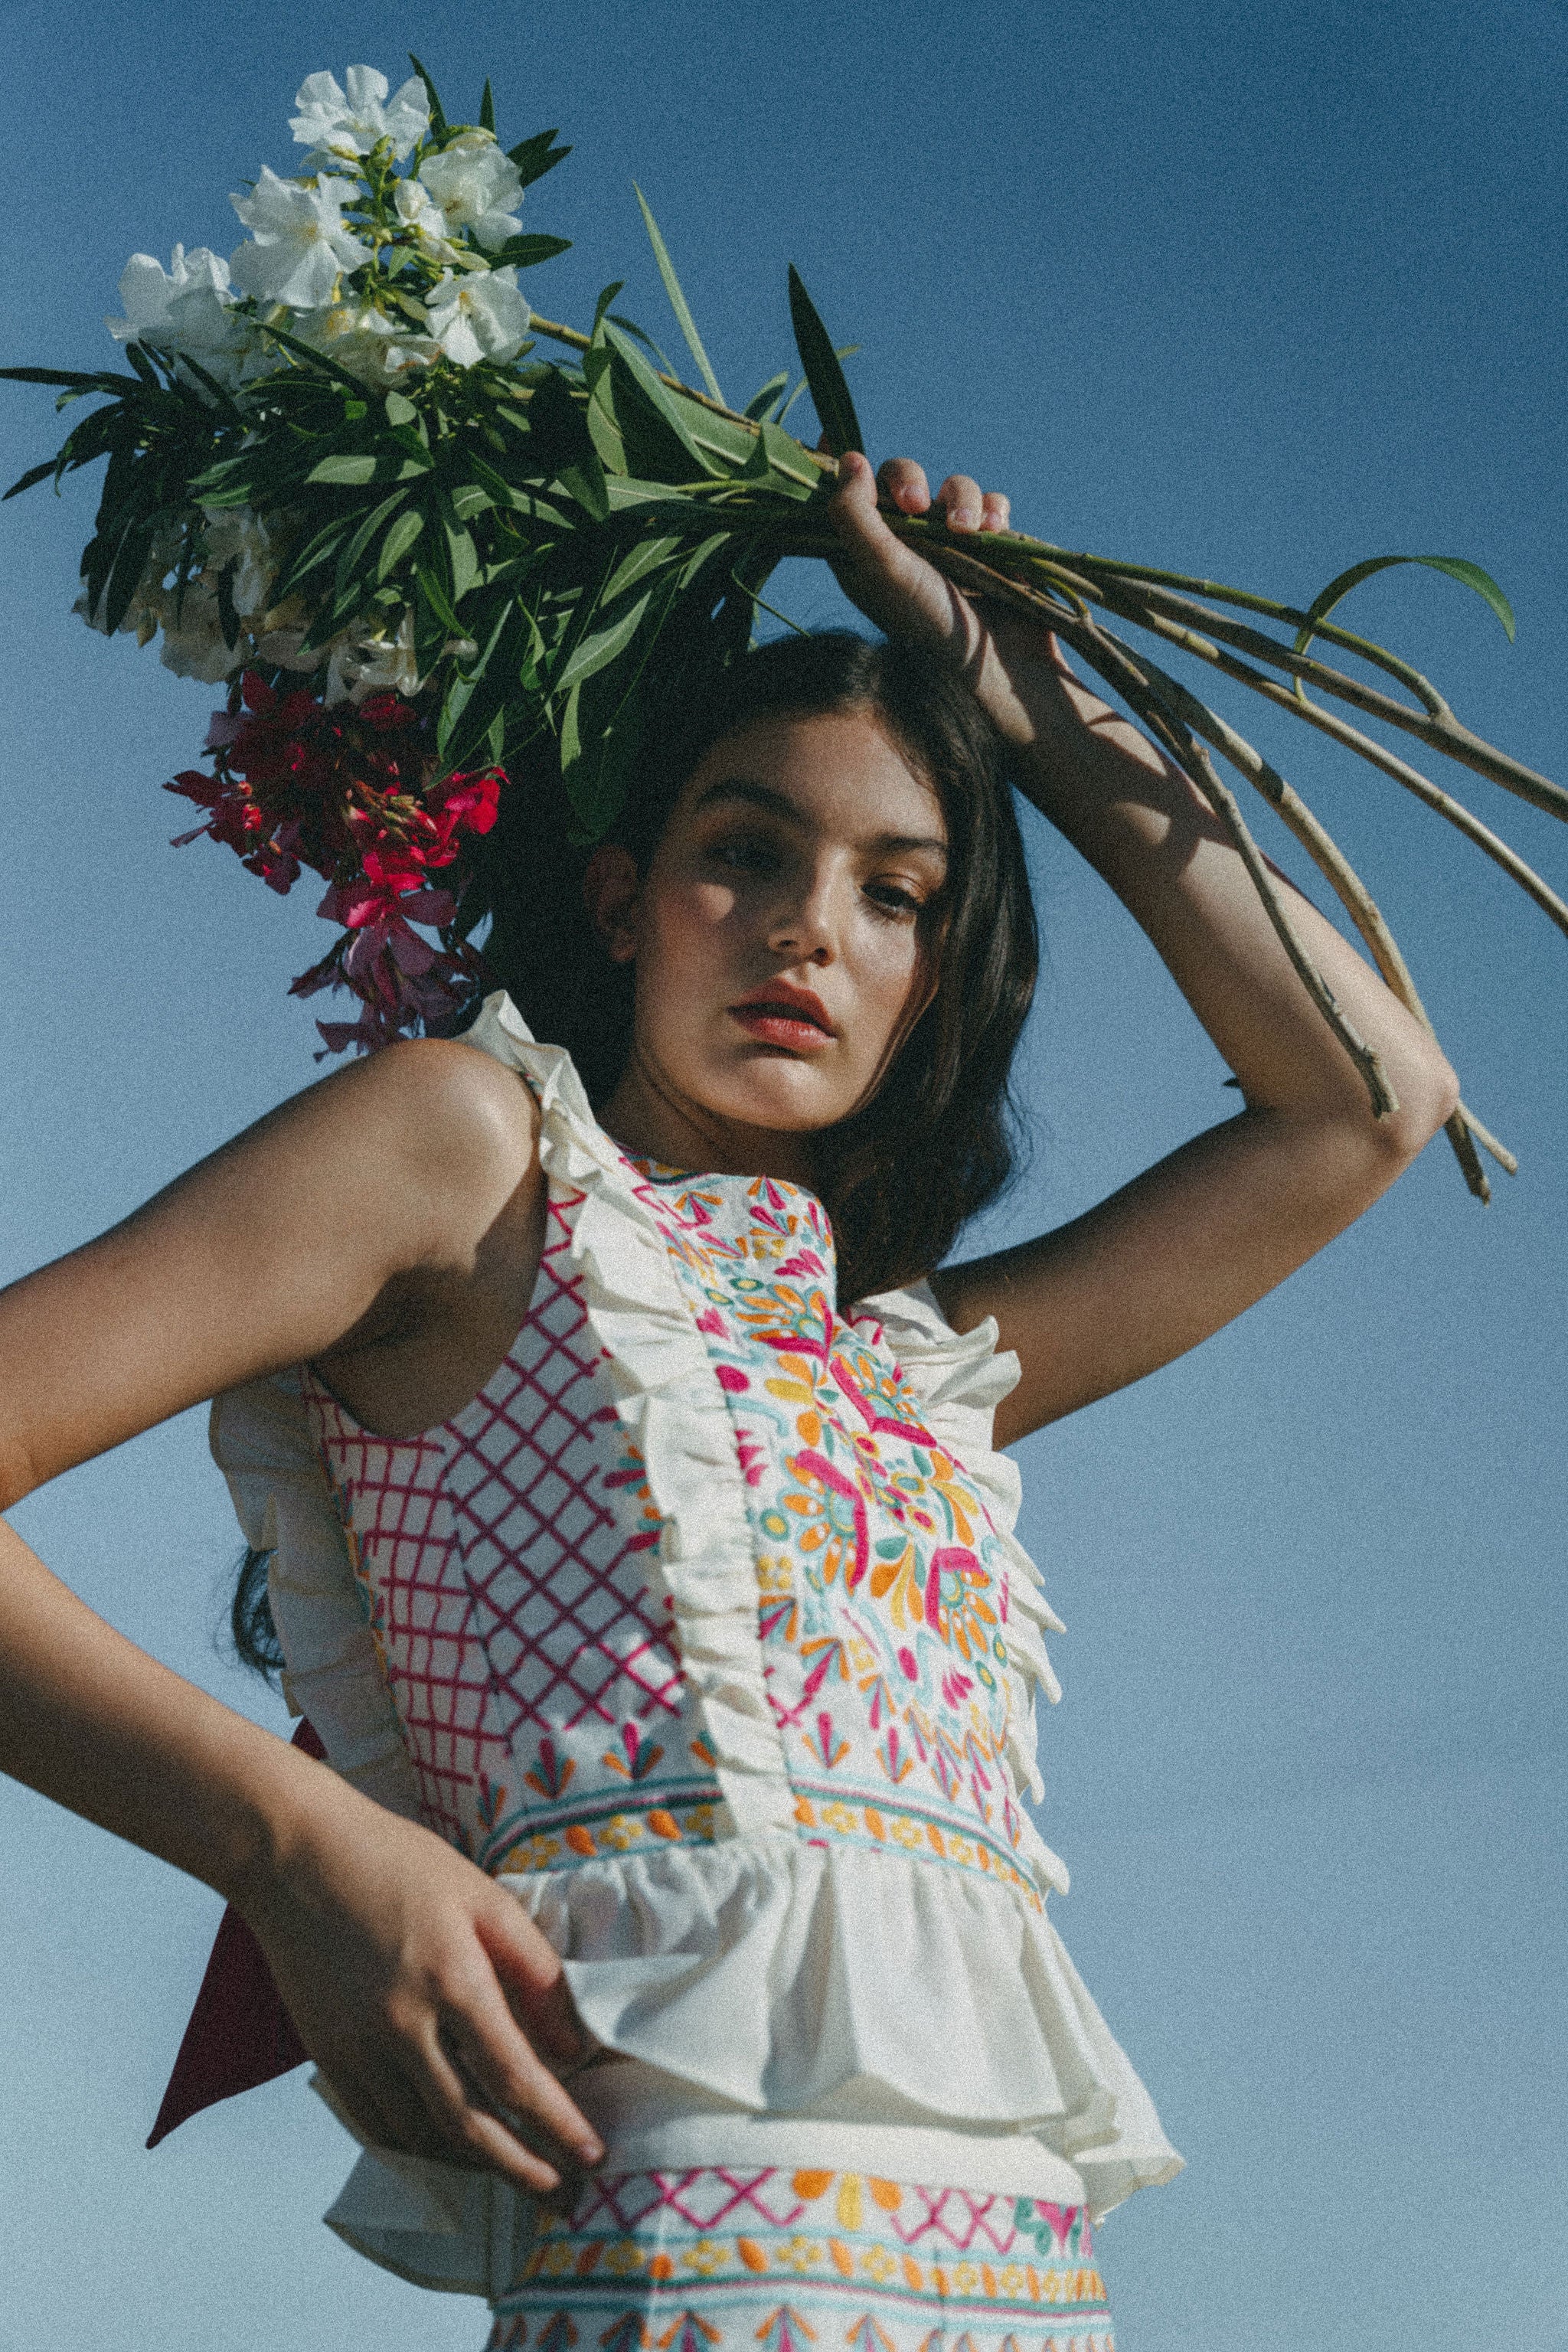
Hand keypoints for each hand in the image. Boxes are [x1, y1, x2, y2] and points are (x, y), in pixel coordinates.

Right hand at [236, 1779, 602, 2189]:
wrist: (296, 1855)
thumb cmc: (398, 1863)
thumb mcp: (482, 1895)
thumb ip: (533, 1968)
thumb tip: (572, 2043)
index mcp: (452, 1979)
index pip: (516, 2078)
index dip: (558, 2125)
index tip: (592, 2155)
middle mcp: (403, 2026)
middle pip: (470, 2127)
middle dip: (523, 2169)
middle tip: (561, 2193)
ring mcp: (358, 2047)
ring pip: (421, 2135)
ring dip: (472, 2167)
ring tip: (513, 2175)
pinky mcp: (327, 2054)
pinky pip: (377, 2124)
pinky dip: (417, 2148)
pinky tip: (445, 2151)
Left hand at [827, 450, 1068, 752]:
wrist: (1001, 661)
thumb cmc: (931, 623)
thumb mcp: (883, 570)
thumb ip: (856, 516)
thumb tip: (847, 459)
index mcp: (863, 556)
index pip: (840, 498)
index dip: (835, 466)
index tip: (829, 434)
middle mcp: (901, 547)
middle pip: (896, 478)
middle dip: (907, 478)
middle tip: (913, 503)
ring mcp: (947, 545)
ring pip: (948, 486)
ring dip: (961, 498)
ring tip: (968, 532)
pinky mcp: (988, 546)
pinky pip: (987, 503)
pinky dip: (992, 511)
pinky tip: (993, 532)